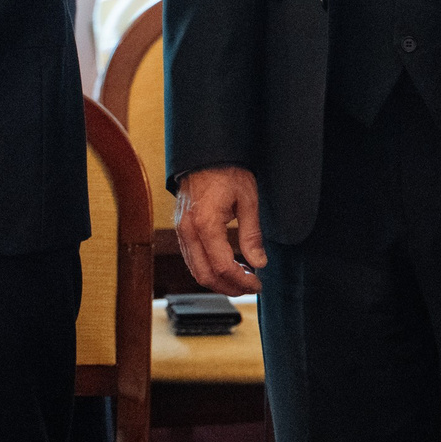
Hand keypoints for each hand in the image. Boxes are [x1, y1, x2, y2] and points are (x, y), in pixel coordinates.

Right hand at [177, 166, 265, 295]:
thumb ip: (252, 235)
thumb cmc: (227, 172)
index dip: (241, 281)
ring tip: (241, 279)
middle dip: (229, 287)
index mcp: (205, 224)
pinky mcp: (181, 230)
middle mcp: (188, 232)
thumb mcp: (248, 200)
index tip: (257, 283)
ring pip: (196, 271)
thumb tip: (259, 263)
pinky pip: (192, 260)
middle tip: (251, 287)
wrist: (204, 154)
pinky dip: (208, 270)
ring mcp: (181, 232)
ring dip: (218, 281)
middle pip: (205, 275)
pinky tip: (227, 267)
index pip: (222, 266)